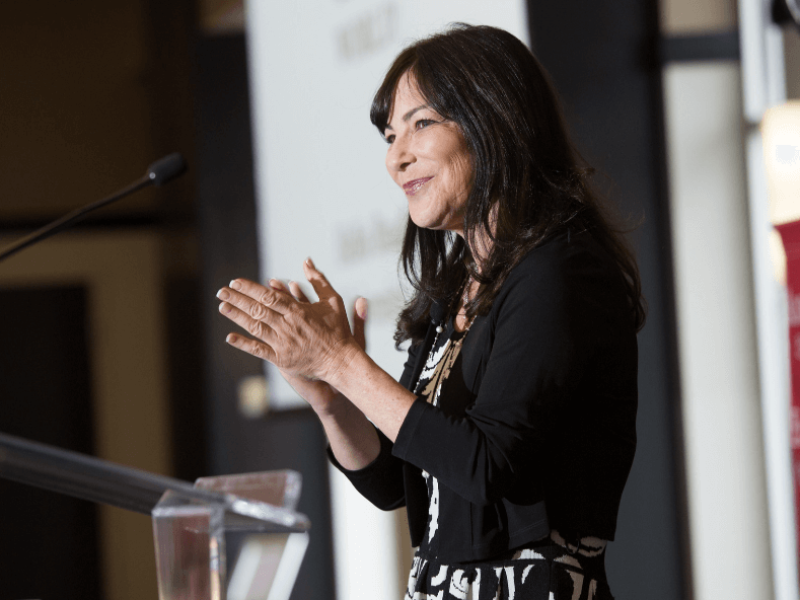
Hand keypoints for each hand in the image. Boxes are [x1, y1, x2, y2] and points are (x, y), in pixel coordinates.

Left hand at [217, 259, 365, 405]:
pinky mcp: (282, 359)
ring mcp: (283, 343)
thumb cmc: (338, 330)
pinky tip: (229, 337)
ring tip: (222, 307)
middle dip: (237, 299)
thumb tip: (307, 260)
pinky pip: (259, 350)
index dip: (250, 288)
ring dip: (237, 316)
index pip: (268, 295)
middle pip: (257, 309)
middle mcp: (287, 325)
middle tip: (221, 291)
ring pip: (255, 327)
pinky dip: (243, 343)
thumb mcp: (332, 300)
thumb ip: (318, 280)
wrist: (341, 361)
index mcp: (298, 310)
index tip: (236, 282)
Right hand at [270, 279, 366, 413]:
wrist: (335, 387)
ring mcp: (292, 344)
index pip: (303, 304)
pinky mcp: (286, 360)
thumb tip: (363, 299)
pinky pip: (275, 345)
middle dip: (279, 298)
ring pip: (280, 324)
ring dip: (272, 312)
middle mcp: (301, 333)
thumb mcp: (355, 339)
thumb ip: (358, 320)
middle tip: (271, 284)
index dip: (296, 293)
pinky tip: (259, 330)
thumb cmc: (344, 362)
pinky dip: (267, 337)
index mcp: (314, 326)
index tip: (290, 281)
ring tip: (267, 303)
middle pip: (287, 311)